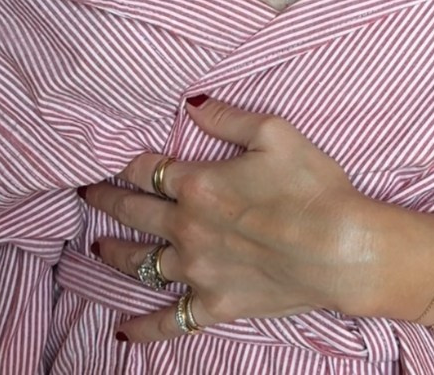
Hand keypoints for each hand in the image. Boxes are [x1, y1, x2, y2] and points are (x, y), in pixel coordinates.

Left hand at [81, 95, 390, 344]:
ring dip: (116, 252)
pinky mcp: (217, 305)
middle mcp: (187, 228)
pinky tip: (122, 332)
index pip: (144, 168)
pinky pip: (172, 320)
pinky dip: (144, 328)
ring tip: (98, 245)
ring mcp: (199, 271)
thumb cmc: (315, 188)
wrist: (347, 251)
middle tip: (86, 194)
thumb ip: (225, 116)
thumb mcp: (273, 132)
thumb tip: (190, 103)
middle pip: (133, 211)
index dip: (124, 161)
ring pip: (142, 262)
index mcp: (196, 184)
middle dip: (106, 200)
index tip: (108, 159)